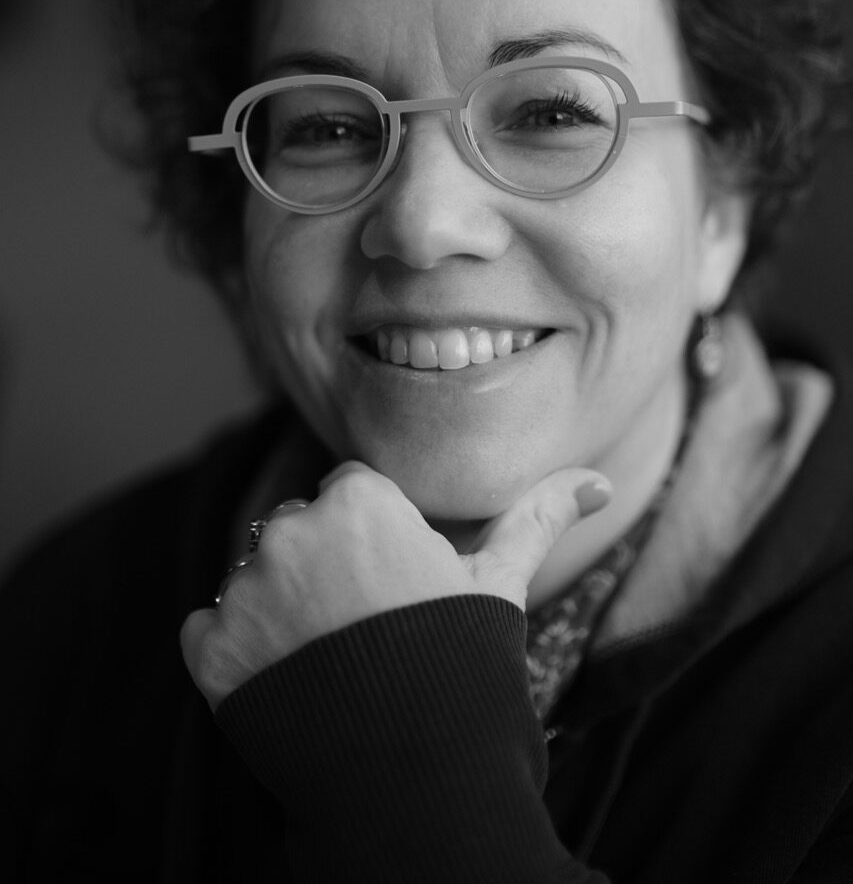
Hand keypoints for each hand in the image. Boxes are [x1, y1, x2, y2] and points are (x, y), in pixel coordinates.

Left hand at [181, 461, 610, 707]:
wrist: (415, 789)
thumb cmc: (465, 671)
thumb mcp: (499, 587)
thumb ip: (537, 518)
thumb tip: (600, 482)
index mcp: (356, 499)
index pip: (352, 493)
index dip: (378, 539)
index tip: (398, 588)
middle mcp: (289, 530)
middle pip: (299, 529)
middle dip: (325, 565)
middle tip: (367, 630)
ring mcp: (243, 591)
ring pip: (255, 577)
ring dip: (280, 607)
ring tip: (331, 664)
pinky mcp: (209, 651)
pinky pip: (211, 630)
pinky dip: (238, 652)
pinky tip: (288, 684)